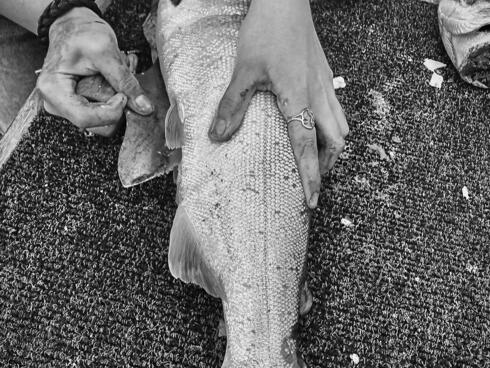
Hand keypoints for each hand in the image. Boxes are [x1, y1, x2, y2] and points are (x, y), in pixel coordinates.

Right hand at [37, 7, 153, 134]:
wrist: (73, 26)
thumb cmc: (81, 33)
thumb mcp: (105, 51)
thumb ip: (124, 81)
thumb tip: (144, 107)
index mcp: (53, 91)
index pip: (85, 119)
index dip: (110, 111)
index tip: (123, 95)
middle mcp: (55, 104)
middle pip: (94, 124)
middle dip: (113, 106)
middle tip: (118, 81)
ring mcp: (66, 108)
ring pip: (101, 123)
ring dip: (114, 103)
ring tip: (113, 79)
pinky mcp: (78, 107)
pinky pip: (102, 116)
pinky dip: (112, 102)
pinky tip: (110, 84)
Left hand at [208, 0, 348, 208]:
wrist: (286, 1)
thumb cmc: (267, 31)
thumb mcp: (244, 70)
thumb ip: (232, 105)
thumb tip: (218, 135)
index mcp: (300, 98)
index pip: (308, 147)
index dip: (310, 177)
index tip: (312, 201)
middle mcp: (319, 95)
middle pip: (337, 141)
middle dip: (327, 165)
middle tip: (312, 178)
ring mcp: (326, 85)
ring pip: (341, 125)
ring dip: (331, 147)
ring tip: (315, 157)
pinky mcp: (325, 76)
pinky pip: (336, 109)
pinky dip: (330, 127)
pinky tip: (313, 124)